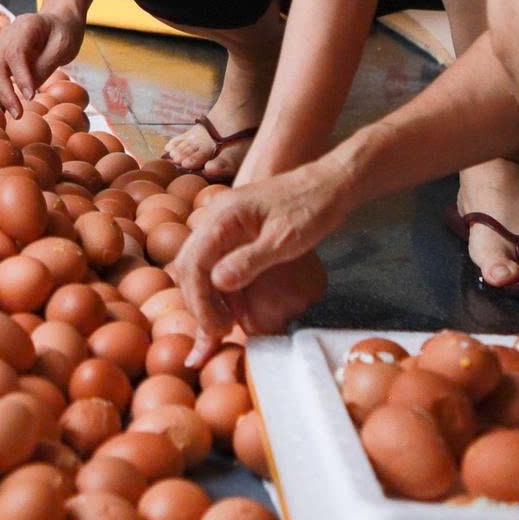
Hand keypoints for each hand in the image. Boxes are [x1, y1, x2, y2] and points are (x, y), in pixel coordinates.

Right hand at [0, 10, 82, 116]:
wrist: (57, 21)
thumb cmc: (63, 33)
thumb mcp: (63, 45)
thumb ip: (44, 65)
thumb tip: (25, 92)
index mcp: (24, 27)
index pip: (15, 52)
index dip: (20, 76)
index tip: (30, 97)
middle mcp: (5, 37)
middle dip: (2, 92)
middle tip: (17, 114)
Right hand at [170, 162, 347, 365]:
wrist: (328, 185)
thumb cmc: (311, 208)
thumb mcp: (285, 238)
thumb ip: (250, 260)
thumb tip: (217, 283)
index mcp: (222, 217)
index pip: (194, 264)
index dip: (201, 302)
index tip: (219, 330)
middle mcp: (215, 219)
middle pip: (190, 267)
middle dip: (199, 304)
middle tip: (220, 334)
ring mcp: (223, 226)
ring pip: (199, 267)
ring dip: (206, 299)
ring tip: (221, 329)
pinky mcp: (235, 235)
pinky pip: (216, 264)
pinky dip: (218, 290)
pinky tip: (228, 310)